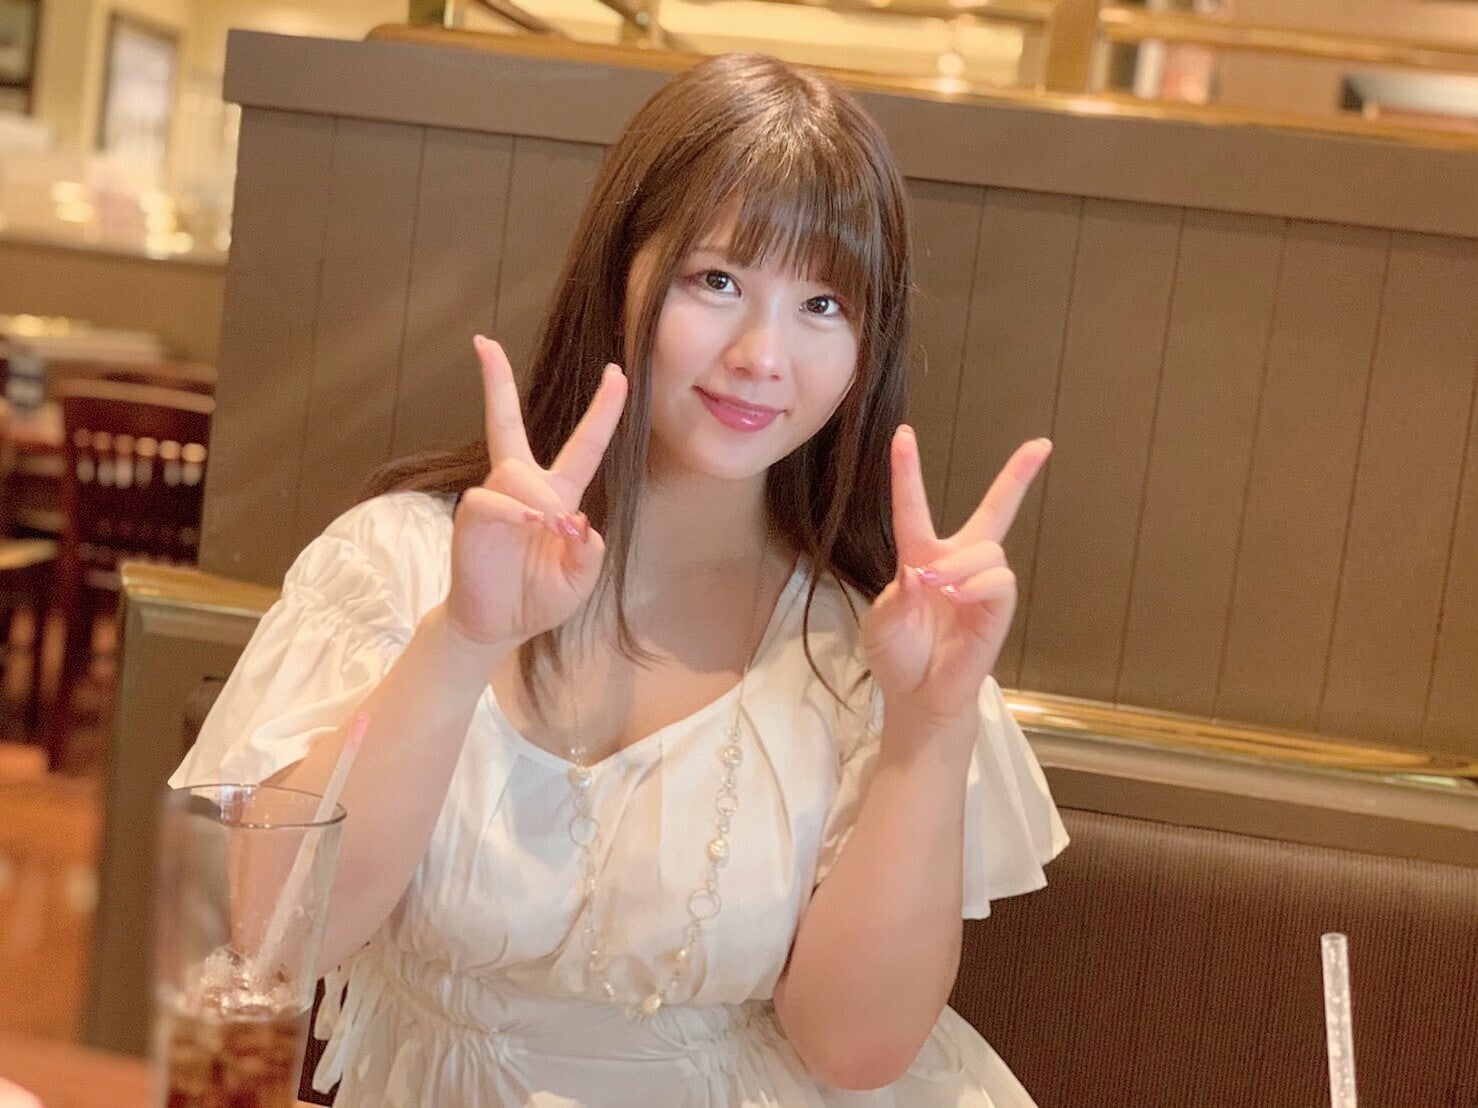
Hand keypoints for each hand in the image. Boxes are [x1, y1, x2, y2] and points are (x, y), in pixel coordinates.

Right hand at [443, 336, 627, 650]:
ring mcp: (495, 498)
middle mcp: (524, 487)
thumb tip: (578, 524)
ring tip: (551, 528)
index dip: (603, 410)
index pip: (585, 445)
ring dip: (538, 497)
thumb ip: (589, 555)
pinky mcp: (472, 516)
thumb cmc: (540, 597)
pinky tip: (530, 525)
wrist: (498, 625)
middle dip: (495, 382)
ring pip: (515, 470)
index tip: (617, 371)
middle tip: (483, 343)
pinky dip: (514, 512)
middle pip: (506, 423)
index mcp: (559, 495)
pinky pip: (491, 500)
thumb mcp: (579, 581)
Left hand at [861, 426, 1050, 730]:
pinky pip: (999, 580)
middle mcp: (956, 562)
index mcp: (919, 557)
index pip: (914, 507)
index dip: (908, 471)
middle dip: (1018, 477)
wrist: (917, 696)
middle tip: (1041, 445)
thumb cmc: (897, 655)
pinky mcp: (998, 609)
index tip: (904, 433)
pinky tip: (957, 599)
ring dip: (960, 566)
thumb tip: (918, 573)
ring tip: (937, 591)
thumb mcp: (881, 624)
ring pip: (987, 549)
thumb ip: (894, 597)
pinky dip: (977, 586)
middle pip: (994, 510)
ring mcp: (980, 584)